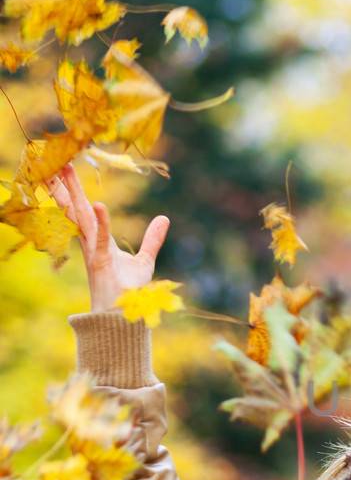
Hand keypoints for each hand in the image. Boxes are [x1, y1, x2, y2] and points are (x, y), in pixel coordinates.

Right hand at [46, 163, 169, 312]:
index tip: (67, 170)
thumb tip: (164, 218)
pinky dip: (101, 223)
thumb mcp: (144, 261)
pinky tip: (99, 205)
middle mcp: (91, 244)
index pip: (85, 211)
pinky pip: (100, 239)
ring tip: (66, 172)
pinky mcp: (101, 263)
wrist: (123, 317)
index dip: (76, 191)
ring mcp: (93, 252)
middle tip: (58, 162)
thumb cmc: (129, 292)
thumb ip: (152, 240)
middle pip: (77, 209)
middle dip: (67, 186)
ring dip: (73, 195)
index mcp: (99, 241)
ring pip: (81, 218)